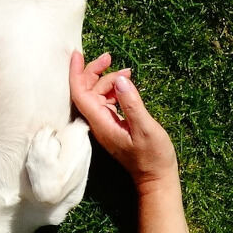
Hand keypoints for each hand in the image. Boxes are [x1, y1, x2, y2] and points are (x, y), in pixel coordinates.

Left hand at [69, 51, 178, 192]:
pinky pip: (106, 102)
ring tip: (128, 72)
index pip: (80, 94)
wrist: (156, 178)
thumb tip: (120, 79)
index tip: (77, 54)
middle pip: (86, 91)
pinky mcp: (113, 125)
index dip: (76, 73)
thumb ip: (132, 104)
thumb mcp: (145, 128)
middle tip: (109, 56)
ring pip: (97, 95)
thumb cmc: (153, 156)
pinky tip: (127, 85)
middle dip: (94, 71)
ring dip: (108, 80)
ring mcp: (104, 125)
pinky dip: (114, 90)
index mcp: (101, 123)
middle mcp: (98, 123)